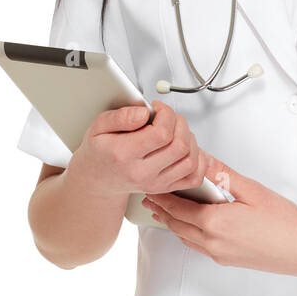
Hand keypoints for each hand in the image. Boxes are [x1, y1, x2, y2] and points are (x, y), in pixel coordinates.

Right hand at [67, 100, 207, 197]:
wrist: (98, 180)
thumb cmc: (100, 152)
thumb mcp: (98, 127)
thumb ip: (120, 117)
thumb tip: (144, 113)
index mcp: (125, 155)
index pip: (161, 133)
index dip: (166, 114)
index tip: (157, 108)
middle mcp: (143, 173)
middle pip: (179, 146)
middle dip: (179, 122)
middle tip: (167, 116)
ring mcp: (156, 183)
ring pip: (190, 160)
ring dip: (189, 139)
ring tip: (175, 130)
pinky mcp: (166, 188)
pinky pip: (194, 177)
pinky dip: (198, 161)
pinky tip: (186, 148)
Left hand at [142, 157, 296, 280]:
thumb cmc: (284, 223)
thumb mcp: (253, 191)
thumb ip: (224, 176)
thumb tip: (206, 162)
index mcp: (216, 222)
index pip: (178, 208)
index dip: (162, 197)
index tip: (151, 187)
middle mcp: (212, 241)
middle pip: (177, 225)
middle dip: (161, 210)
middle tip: (149, 198)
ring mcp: (218, 253)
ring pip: (185, 238)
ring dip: (172, 223)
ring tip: (163, 211)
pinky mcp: (226, 259)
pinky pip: (197, 246)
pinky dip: (187, 234)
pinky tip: (190, 226)